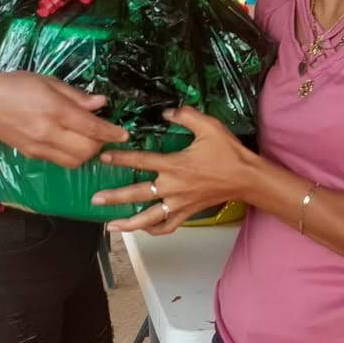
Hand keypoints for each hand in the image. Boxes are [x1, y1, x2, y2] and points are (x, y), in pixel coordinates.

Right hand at [0, 73, 129, 168]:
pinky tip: (73, 143)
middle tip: (103, 132)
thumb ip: (76, 95)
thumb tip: (101, 103)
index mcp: (53, 109)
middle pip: (87, 150)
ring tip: (89, 139)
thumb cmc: (16, 86)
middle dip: (101, 144)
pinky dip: (73, 156)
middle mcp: (48, 132)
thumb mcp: (47, 81)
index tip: (124, 134)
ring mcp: (40, 147)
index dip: (111, 132)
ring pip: (76, 161)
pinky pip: (62, 162)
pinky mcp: (33, 156)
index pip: (91, 127)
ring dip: (88, 153)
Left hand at [93, 107, 251, 234]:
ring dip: (128, 223)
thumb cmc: (229, 152)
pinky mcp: (187, 213)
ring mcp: (179, 204)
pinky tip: (143, 228)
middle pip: (137, 194)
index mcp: (175, 165)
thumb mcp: (209, 126)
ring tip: (111, 225)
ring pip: (149, 218)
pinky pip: (167, 226)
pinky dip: (153, 230)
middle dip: (114, 197)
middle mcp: (173, 187)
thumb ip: (185, 116)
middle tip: (95, 199)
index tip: (103, 157)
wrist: (248, 178)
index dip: (120, 159)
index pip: (141, 161)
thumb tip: (166, 112)